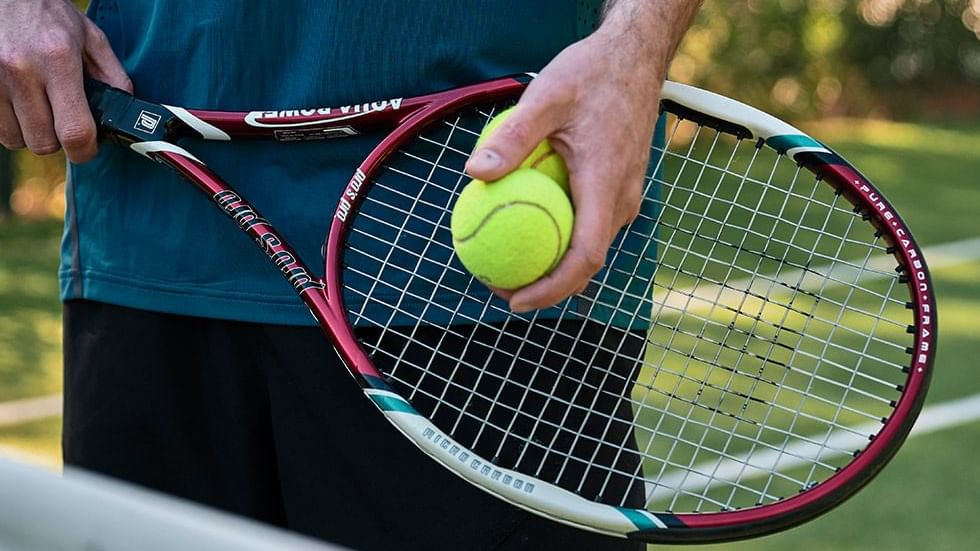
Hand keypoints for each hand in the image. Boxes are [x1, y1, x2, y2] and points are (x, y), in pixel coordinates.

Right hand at [0, 0, 131, 161]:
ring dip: (31, 133)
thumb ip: (112, 76)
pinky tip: (21, 104)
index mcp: (58, 60)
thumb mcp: (90, 38)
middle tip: (63, 122)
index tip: (88, 148)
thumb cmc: (48, 14)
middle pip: (43, 142)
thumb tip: (125, 111)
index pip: (74, 131)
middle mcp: (22, 71)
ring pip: (15, 139)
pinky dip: (11, 123)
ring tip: (40, 109)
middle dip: (58, 140)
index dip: (85, 151)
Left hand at [465, 29, 664, 312]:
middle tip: (500, 287)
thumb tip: (475, 173)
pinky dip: (563, 236)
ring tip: (511, 263)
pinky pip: (591, 223)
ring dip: (555, 263)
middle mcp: (622, 198)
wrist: (634, 58)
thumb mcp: (545, 97)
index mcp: (605, 184)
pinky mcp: (621, 186)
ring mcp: (625, 194)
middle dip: (546, 285)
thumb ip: (512, 136)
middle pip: (587, 262)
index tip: (515, 300)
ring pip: (590, 244)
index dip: (552, 288)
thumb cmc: (592, 74)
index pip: (584, 256)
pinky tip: (530, 223)